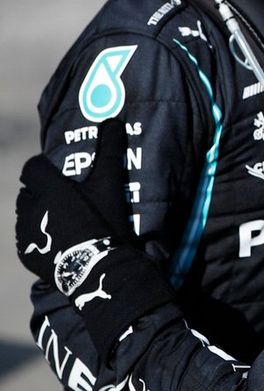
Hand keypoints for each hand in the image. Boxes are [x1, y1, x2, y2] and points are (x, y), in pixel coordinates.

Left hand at [16, 120, 172, 357]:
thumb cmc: (103, 223)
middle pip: (29, 192)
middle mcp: (28, 207)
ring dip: (39, 214)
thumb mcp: (110, 184)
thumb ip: (110, 150)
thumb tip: (113, 120)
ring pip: (26, 215)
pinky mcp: (25, 254)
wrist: (98, 270)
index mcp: (46, 187)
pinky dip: (38, 238)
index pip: (33, 167)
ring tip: (63, 224)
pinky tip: (58, 243)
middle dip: (43, 193)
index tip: (63, 177)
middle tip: (68, 202)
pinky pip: (27, 239)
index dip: (46, 169)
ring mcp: (24, 232)